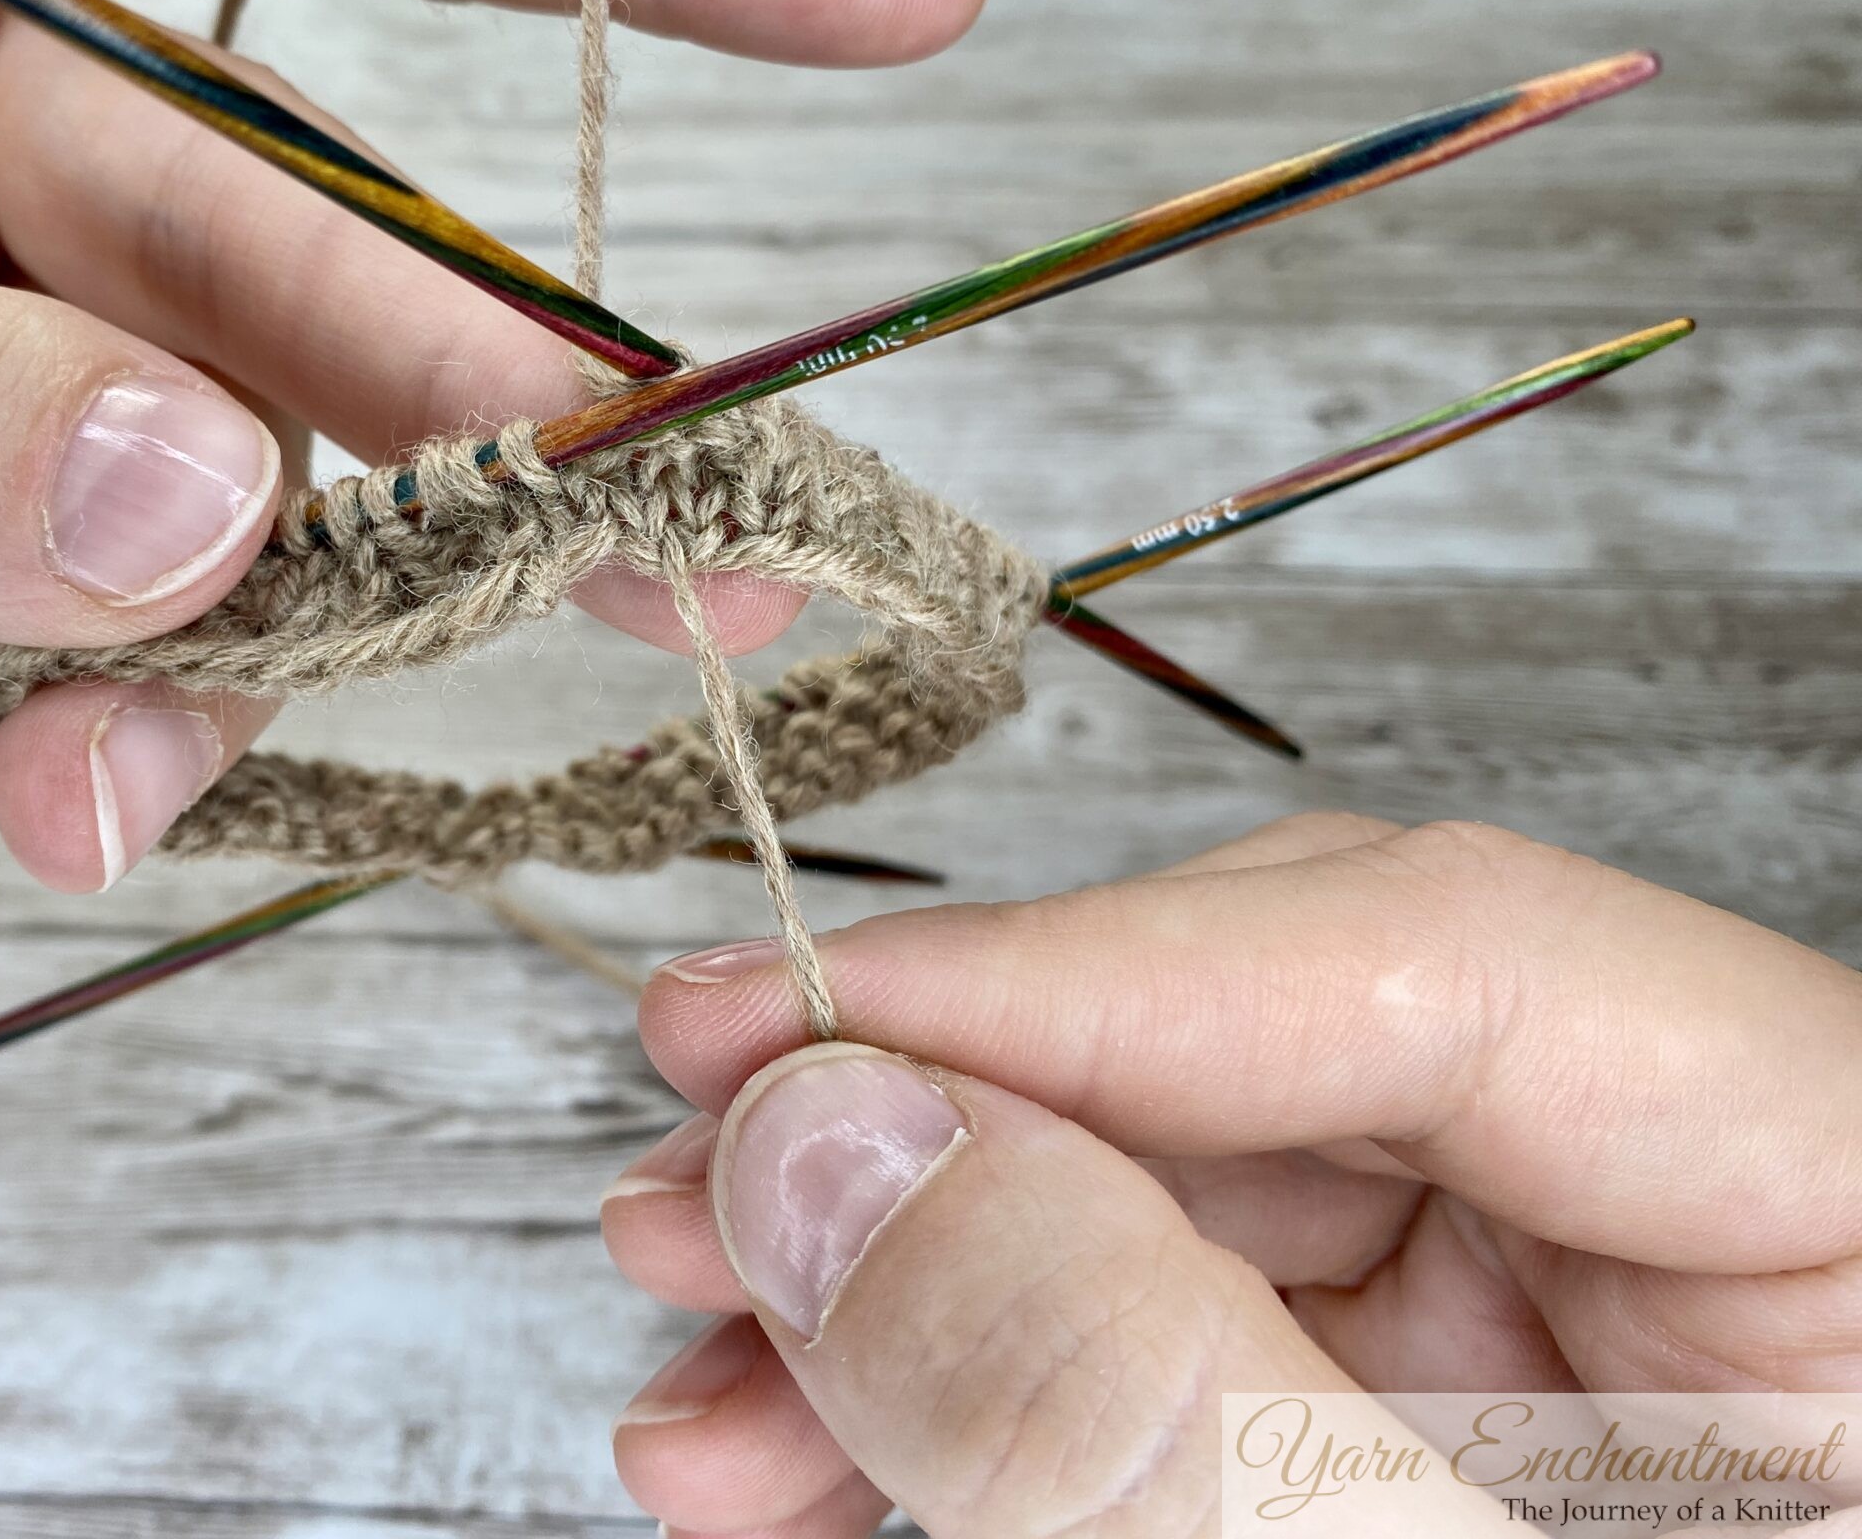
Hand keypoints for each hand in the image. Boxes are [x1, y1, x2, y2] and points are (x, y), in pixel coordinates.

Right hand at [600, 815, 1861, 1536]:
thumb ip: (1141, 1409)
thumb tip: (830, 1144)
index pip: (1453, 964)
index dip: (1077, 976)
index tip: (788, 1037)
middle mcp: (1725, 1259)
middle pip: (1273, 1063)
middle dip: (945, 1134)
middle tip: (695, 1190)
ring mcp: (1566, 1361)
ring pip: (1172, 1201)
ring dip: (906, 1280)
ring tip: (701, 1400)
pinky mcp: (1421, 1450)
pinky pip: (1159, 1345)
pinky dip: (963, 1395)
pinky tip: (801, 1457)